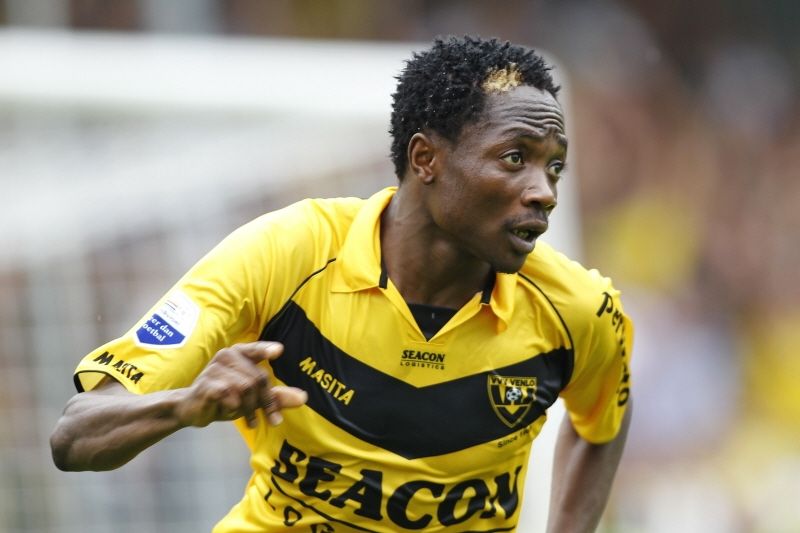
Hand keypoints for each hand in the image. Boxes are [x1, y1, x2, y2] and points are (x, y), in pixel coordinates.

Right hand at [176, 341, 306, 428]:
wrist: (191, 408)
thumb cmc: (225, 398)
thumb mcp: (253, 398)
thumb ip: (276, 396)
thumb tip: (303, 398)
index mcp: (239, 354)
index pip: (256, 349)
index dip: (266, 349)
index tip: (278, 351)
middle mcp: (227, 357)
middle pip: (258, 378)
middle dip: (266, 402)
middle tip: (271, 419)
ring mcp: (215, 369)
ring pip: (246, 388)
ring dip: (249, 407)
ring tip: (246, 416)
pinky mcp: (207, 384)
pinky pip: (229, 395)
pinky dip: (234, 408)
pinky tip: (230, 411)